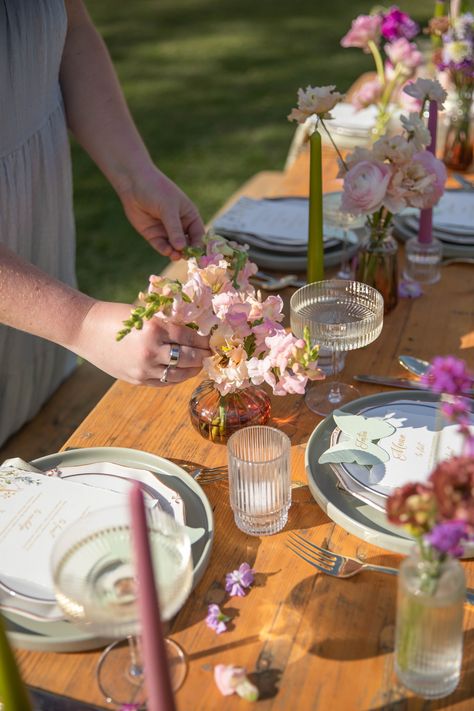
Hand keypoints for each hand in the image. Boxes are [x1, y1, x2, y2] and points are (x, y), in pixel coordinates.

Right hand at [74, 301, 210, 385]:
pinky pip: (164, 382)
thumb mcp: (144, 314)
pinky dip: (177, 378)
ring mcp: (144, 368)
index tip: (213, 339)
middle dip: (204, 356)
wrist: (84, 329)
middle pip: (189, 358)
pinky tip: (182, 372)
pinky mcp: (137, 379)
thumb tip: (194, 331)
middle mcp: (152, 350)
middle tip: (212, 353)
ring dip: (193, 369)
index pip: (190, 337)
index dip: (204, 339)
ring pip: (179, 374)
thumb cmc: (114, 315)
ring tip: (200, 363)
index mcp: (155, 328)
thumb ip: (167, 324)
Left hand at [119, 165, 204, 260]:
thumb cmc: (156, 190)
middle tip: (187, 257)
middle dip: (187, 251)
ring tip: (176, 255)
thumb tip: (182, 248)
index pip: (199, 234)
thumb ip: (175, 229)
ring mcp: (166, 231)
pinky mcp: (153, 235)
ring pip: (174, 247)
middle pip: (187, 244)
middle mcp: (179, 226)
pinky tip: (166, 251)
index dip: (200, 245)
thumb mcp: (168, 208)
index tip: (199, 254)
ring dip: (176, 253)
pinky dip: (164, 250)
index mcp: (189, 216)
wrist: (133, 183)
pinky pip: (161, 246)